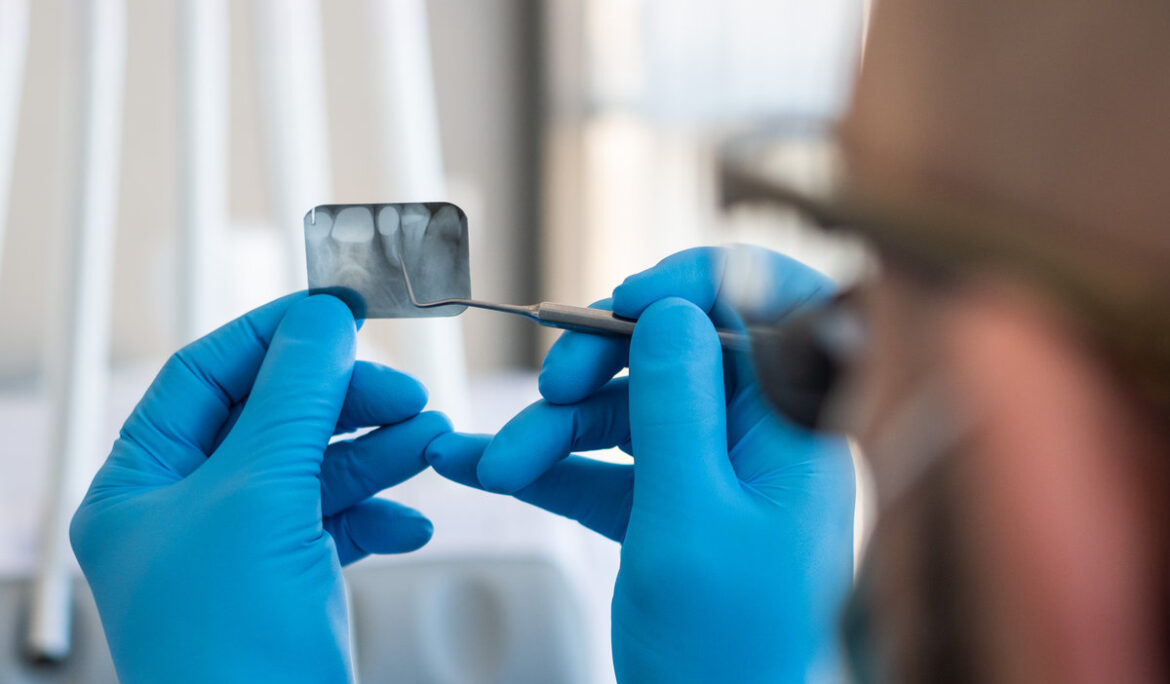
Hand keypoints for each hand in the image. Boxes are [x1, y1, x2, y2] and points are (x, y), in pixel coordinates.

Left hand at [70, 295, 450, 682]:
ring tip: (431, 440)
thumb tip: (321, 317)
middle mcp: (184, 511)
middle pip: (271, 416)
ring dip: (377, 452)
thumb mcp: (260, 497)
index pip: (204, 375)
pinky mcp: (288, 581)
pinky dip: (380, 515)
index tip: (341, 312)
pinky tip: (411, 525)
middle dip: (345, 402)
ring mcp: (240, 547)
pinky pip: (337, 522)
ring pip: (314, 467)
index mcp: (141, 485)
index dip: (274, 336)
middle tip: (406, 396)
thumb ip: (293, 395)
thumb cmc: (234, 649)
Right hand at [426, 247, 854, 681]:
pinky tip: (483, 465)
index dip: (707, 284)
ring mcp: (713, 478)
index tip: (634, 300)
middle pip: (680, 355)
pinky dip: (550, 466)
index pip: (780, 311)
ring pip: (631, 410)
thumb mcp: (689, 520)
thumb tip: (671, 312)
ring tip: (493, 461)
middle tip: (551, 390)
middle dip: (601, 364)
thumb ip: (677, 405)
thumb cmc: (723, 656)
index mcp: (796, 435)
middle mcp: (760, 445)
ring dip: (555, 427)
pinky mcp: (669, 513)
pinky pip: (608, 465)